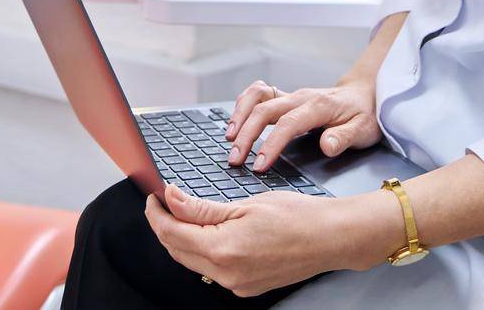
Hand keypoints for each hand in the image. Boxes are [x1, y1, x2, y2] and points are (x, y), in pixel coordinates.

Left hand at [145, 183, 356, 295]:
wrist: (329, 238)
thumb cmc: (297, 217)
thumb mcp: (244, 204)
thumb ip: (201, 208)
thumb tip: (172, 199)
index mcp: (223, 249)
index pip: (171, 233)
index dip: (156, 213)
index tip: (153, 196)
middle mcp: (227, 274)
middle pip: (177, 250)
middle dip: (164, 226)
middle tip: (162, 202)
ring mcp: (236, 284)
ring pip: (192, 262)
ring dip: (180, 239)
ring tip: (181, 214)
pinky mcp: (245, 287)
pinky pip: (211, 270)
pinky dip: (201, 251)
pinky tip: (205, 234)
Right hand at [223, 78, 380, 172]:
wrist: (365, 94)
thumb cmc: (363, 114)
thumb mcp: (363, 130)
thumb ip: (344, 137)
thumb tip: (326, 145)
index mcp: (318, 106)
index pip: (288, 124)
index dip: (271, 144)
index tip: (259, 165)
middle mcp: (300, 97)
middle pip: (265, 109)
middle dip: (246, 134)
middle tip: (235, 159)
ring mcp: (291, 95)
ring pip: (257, 96)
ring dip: (239, 115)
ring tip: (229, 138)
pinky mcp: (285, 97)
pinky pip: (258, 93)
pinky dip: (243, 104)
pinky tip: (236, 121)